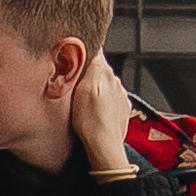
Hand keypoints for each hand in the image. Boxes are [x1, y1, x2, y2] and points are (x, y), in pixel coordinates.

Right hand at [69, 51, 136, 178]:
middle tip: (74, 77)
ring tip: (83, 96)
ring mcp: (120, 96)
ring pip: (105, 84)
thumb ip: (89, 65)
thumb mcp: (82, 88)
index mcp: (106, 73)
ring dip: (96, 86)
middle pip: (101, 68)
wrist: (104, 147)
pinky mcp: (121, 109)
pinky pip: (109, 98)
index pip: (97, 52)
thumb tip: (92, 48)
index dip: (85, 50)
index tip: (76, 52)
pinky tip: (93, 108)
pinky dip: (102, 100)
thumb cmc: (91, 122)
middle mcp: (116, 82)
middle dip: (89, 70)